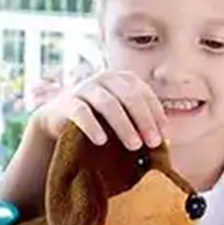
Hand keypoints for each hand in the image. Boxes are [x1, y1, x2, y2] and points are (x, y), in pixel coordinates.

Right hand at [33, 70, 167, 150]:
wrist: (58, 119)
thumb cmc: (97, 119)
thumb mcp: (121, 117)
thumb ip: (140, 123)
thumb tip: (165, 140)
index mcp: (122, 79)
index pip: (144, 93)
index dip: (156, 113)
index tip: (163, 135)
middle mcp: (105, 78)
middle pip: (130, 97)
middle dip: (144, 121)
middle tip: (153, 143)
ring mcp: (85, 88)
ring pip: (108, 104)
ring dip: (124, 126)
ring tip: (134, 146)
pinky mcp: (67, 103)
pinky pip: (81, 113)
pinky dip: (93, 127)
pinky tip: (102, 141)